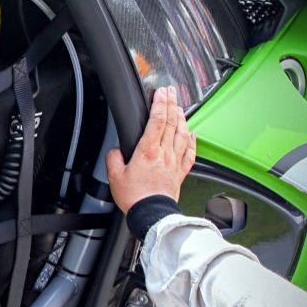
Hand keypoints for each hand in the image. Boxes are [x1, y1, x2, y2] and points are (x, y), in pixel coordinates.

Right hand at [106, 86, 196, 213]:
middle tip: (171, 92)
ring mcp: (174, 162)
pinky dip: (193, 141)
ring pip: (182, 134)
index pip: (157, 120)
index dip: (160, 104)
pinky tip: (193, 134)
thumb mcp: (114, 176)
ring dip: (182, 118)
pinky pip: (190, 153)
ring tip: (180, 108)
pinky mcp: (180, 172)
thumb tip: (115, 152)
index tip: (160, 92)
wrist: (152, 214)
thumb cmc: (135, 198)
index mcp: (148, 152)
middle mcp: (164, 154)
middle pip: (172, 122)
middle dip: (171, 104)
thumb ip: (113, 159)